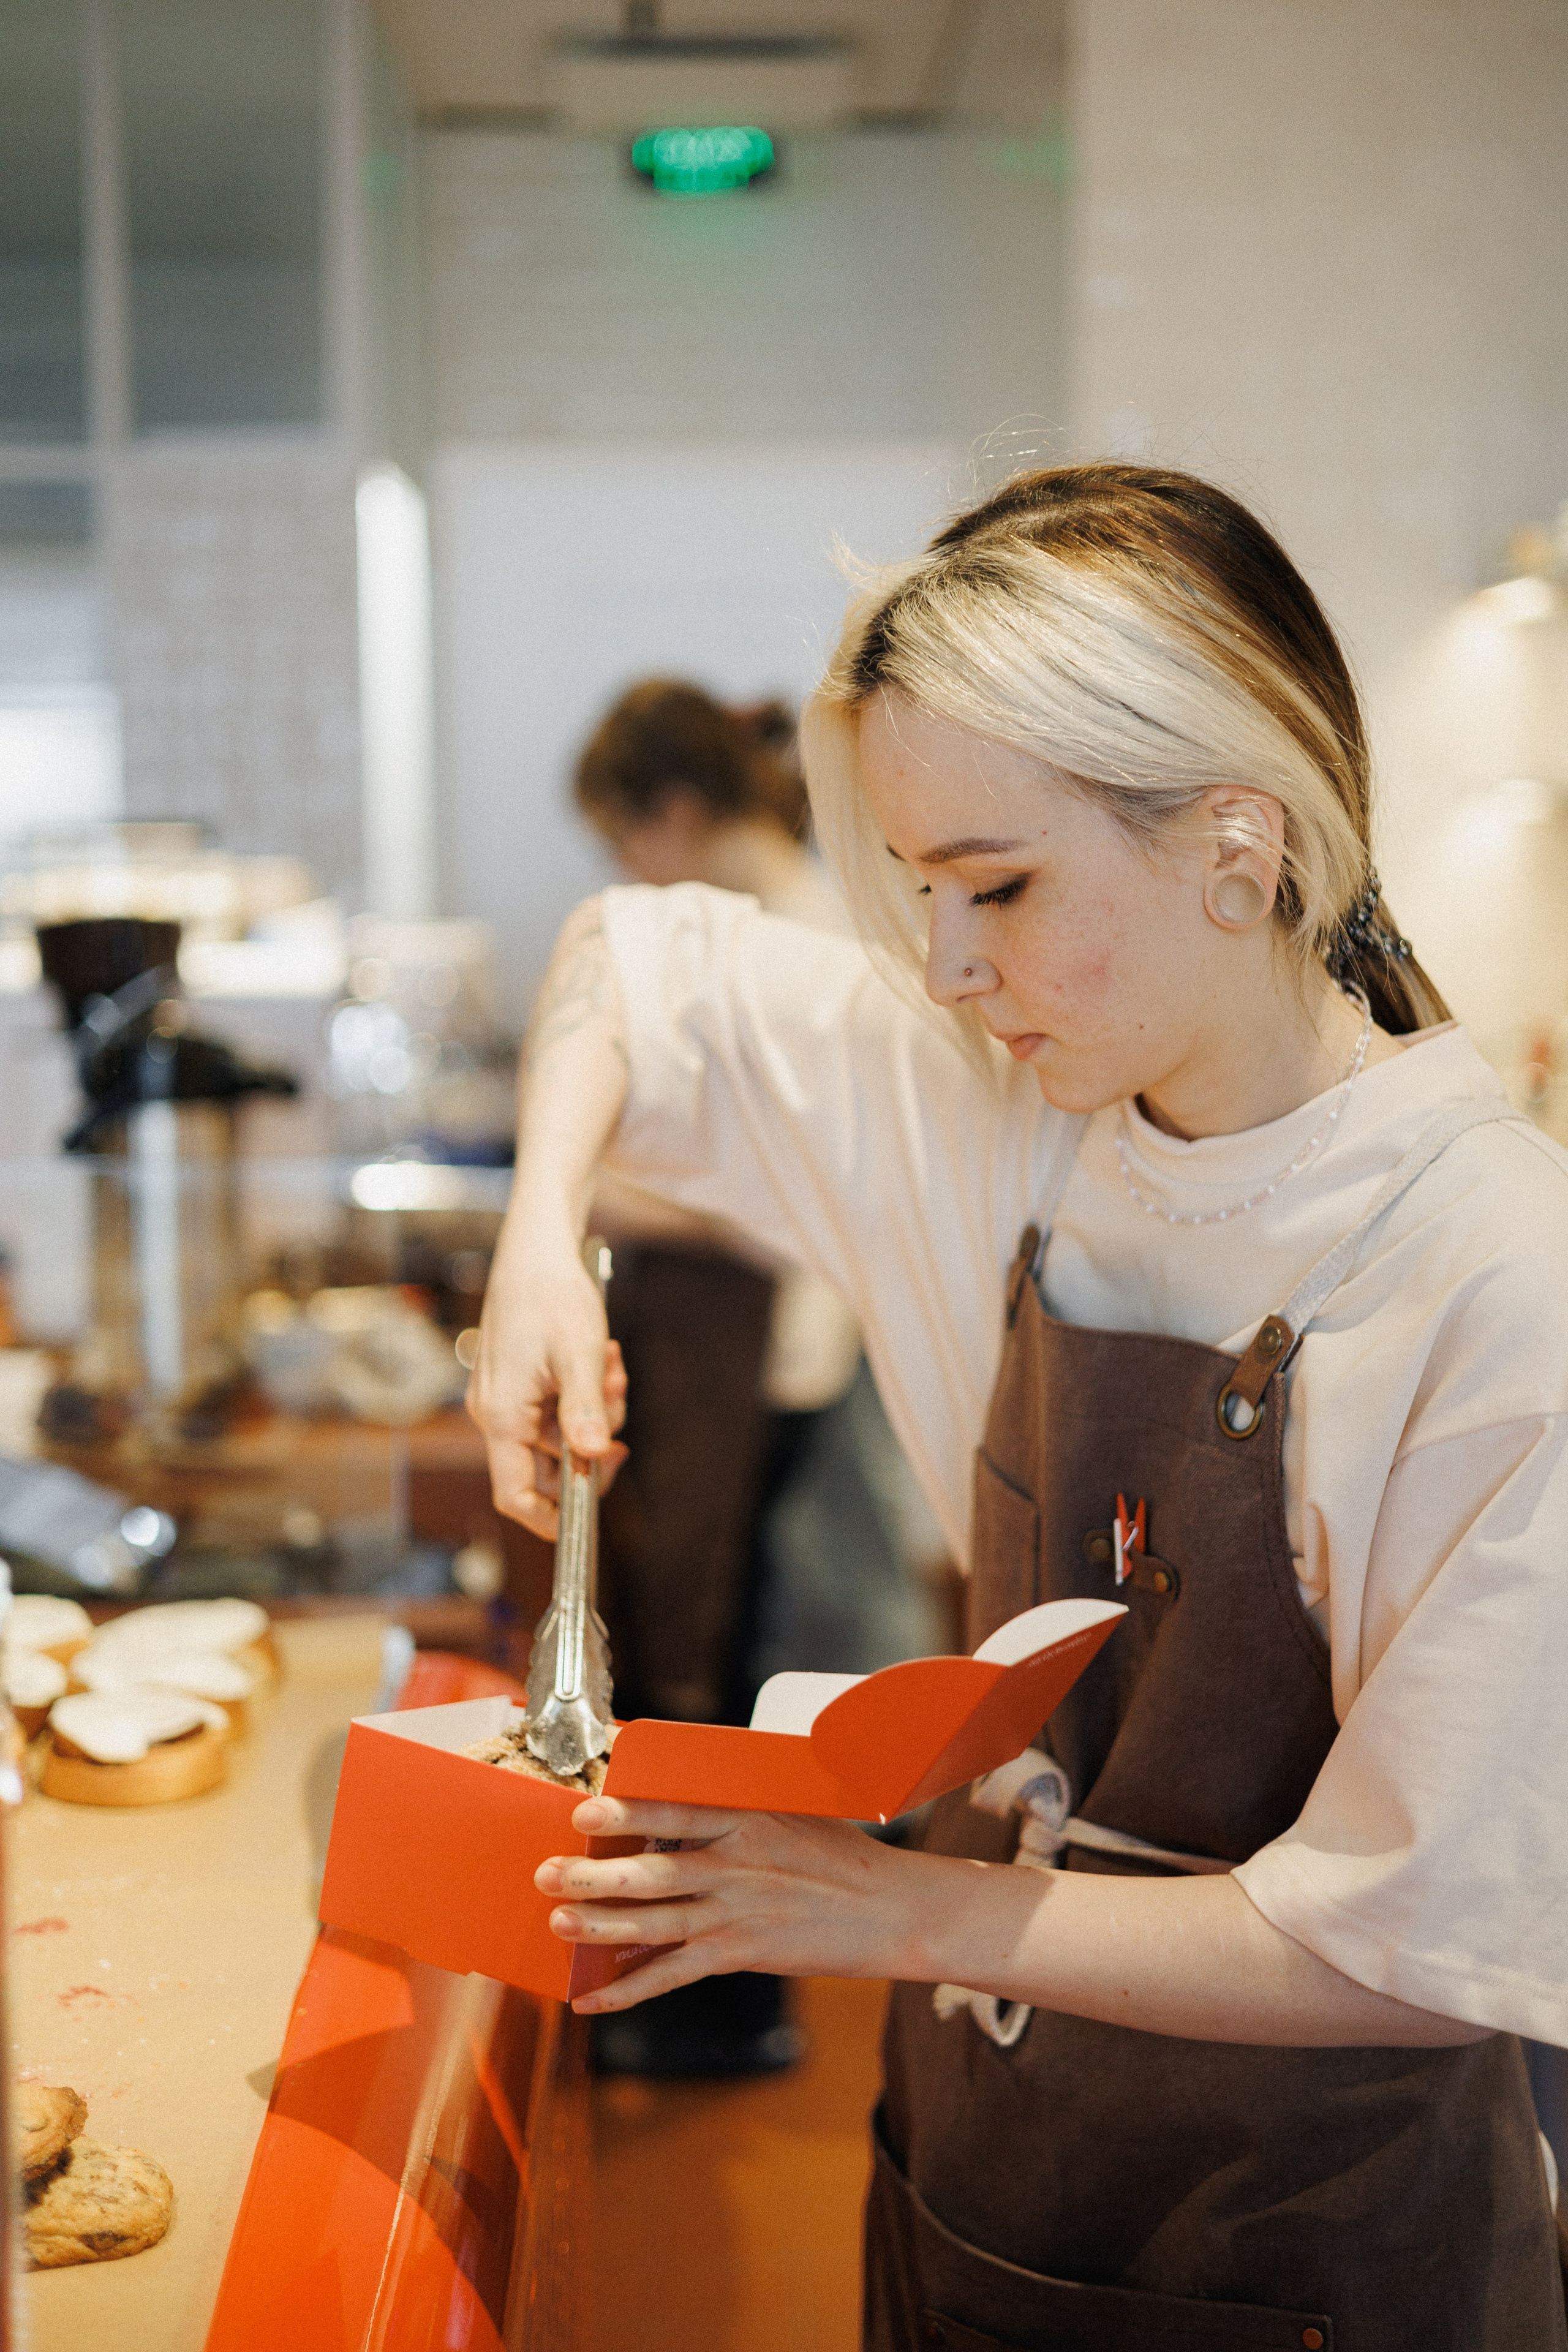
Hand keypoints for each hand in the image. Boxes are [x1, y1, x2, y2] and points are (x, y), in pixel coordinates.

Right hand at [466, 1244, 627, 1538]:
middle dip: (591, 1444)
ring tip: (610, 1367)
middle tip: (616, 1399)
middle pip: (548, 1466)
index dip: (549, 1518)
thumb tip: (593, 1458)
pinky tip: (601, 1360)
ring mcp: (508, 1398)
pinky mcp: (522, 1383)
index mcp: (500, 1415)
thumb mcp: (578, 1354)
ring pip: (561, 1435)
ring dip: (596, 1411)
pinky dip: (586, 1394)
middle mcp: (496, 1413)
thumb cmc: (550, 1294)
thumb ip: (585, 1410)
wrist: (536, 1249)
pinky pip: (559, 1408)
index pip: (515, 1494)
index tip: (587, 1520)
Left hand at [536, 1795, 932, 2010]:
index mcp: (750, 1819)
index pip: (678, 1813)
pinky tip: (591, 1998)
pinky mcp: (741, 1954)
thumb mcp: (794, 1812)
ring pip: (656, 1923)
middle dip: (595, 1874)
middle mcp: (738, 1866)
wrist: (894, 1912)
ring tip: (558, 1921)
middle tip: (547, 1872)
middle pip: (653, 1872)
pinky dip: (629, 1989)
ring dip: (601, 1925)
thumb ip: (740, 1809)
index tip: (584, 1811)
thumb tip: (683, 1803)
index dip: (628, 1813)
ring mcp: (738, 1914)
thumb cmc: (844, 1856)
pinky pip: (674, 1974)